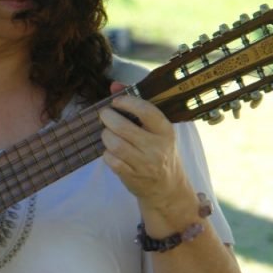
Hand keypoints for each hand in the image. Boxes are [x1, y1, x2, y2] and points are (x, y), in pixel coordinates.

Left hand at [98, 82, 192, 212]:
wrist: (167, 187)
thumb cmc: (160, 150)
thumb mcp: (156, 129)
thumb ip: (136, 104)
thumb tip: (114, 85)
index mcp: (165, 131)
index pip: (147, 111)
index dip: (127, 102)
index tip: (116, 101)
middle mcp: (157, 147)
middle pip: (124, 128)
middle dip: (108, 118)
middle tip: (104, 115)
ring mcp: (144, 164)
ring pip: (115, 145)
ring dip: (105, 135)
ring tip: (107, 132)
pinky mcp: (132, 176)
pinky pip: (111, 160)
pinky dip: (106, 153)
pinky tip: (111, 150)